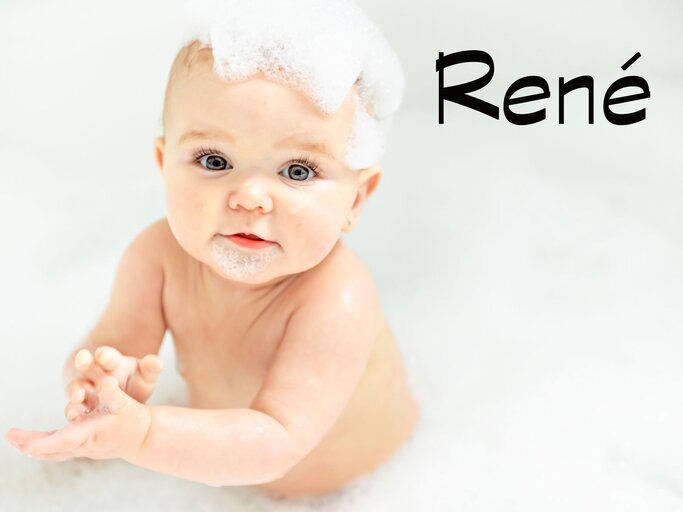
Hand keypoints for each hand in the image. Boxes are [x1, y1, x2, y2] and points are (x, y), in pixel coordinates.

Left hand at [6, 377, 151, 461]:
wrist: (145, 438)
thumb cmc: (135, 419)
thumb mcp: (127, 403)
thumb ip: (114, 393)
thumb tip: (107, 382)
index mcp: (92, 434)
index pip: (61, 442)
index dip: (39, 443)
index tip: (20, 442)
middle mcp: (85, 444)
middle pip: (51, 450)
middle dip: (29, 444)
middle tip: (10, 437)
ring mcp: (83, 448)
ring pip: (53, 452)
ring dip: (34, 446)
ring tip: (17, 440)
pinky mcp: (85, 446)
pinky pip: (59, 449)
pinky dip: (45, 446)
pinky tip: (34, 442)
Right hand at [65, 346, 162, 421]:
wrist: (126, 403)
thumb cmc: (135, 384)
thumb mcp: (146, 376)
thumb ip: (151, 368)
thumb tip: (155, 362)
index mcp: (111, 362)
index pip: (107, 355)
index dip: (105, 354)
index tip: (103, 354)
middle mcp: (94, 374)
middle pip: (86, 365)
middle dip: (84, 361)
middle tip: (83, 358)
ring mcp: (85, 391)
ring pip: (76, 388)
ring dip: (76, 390)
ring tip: (78, 395)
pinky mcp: (79, 409)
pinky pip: (73, 409)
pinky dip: (73, 412)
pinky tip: (75, 417)